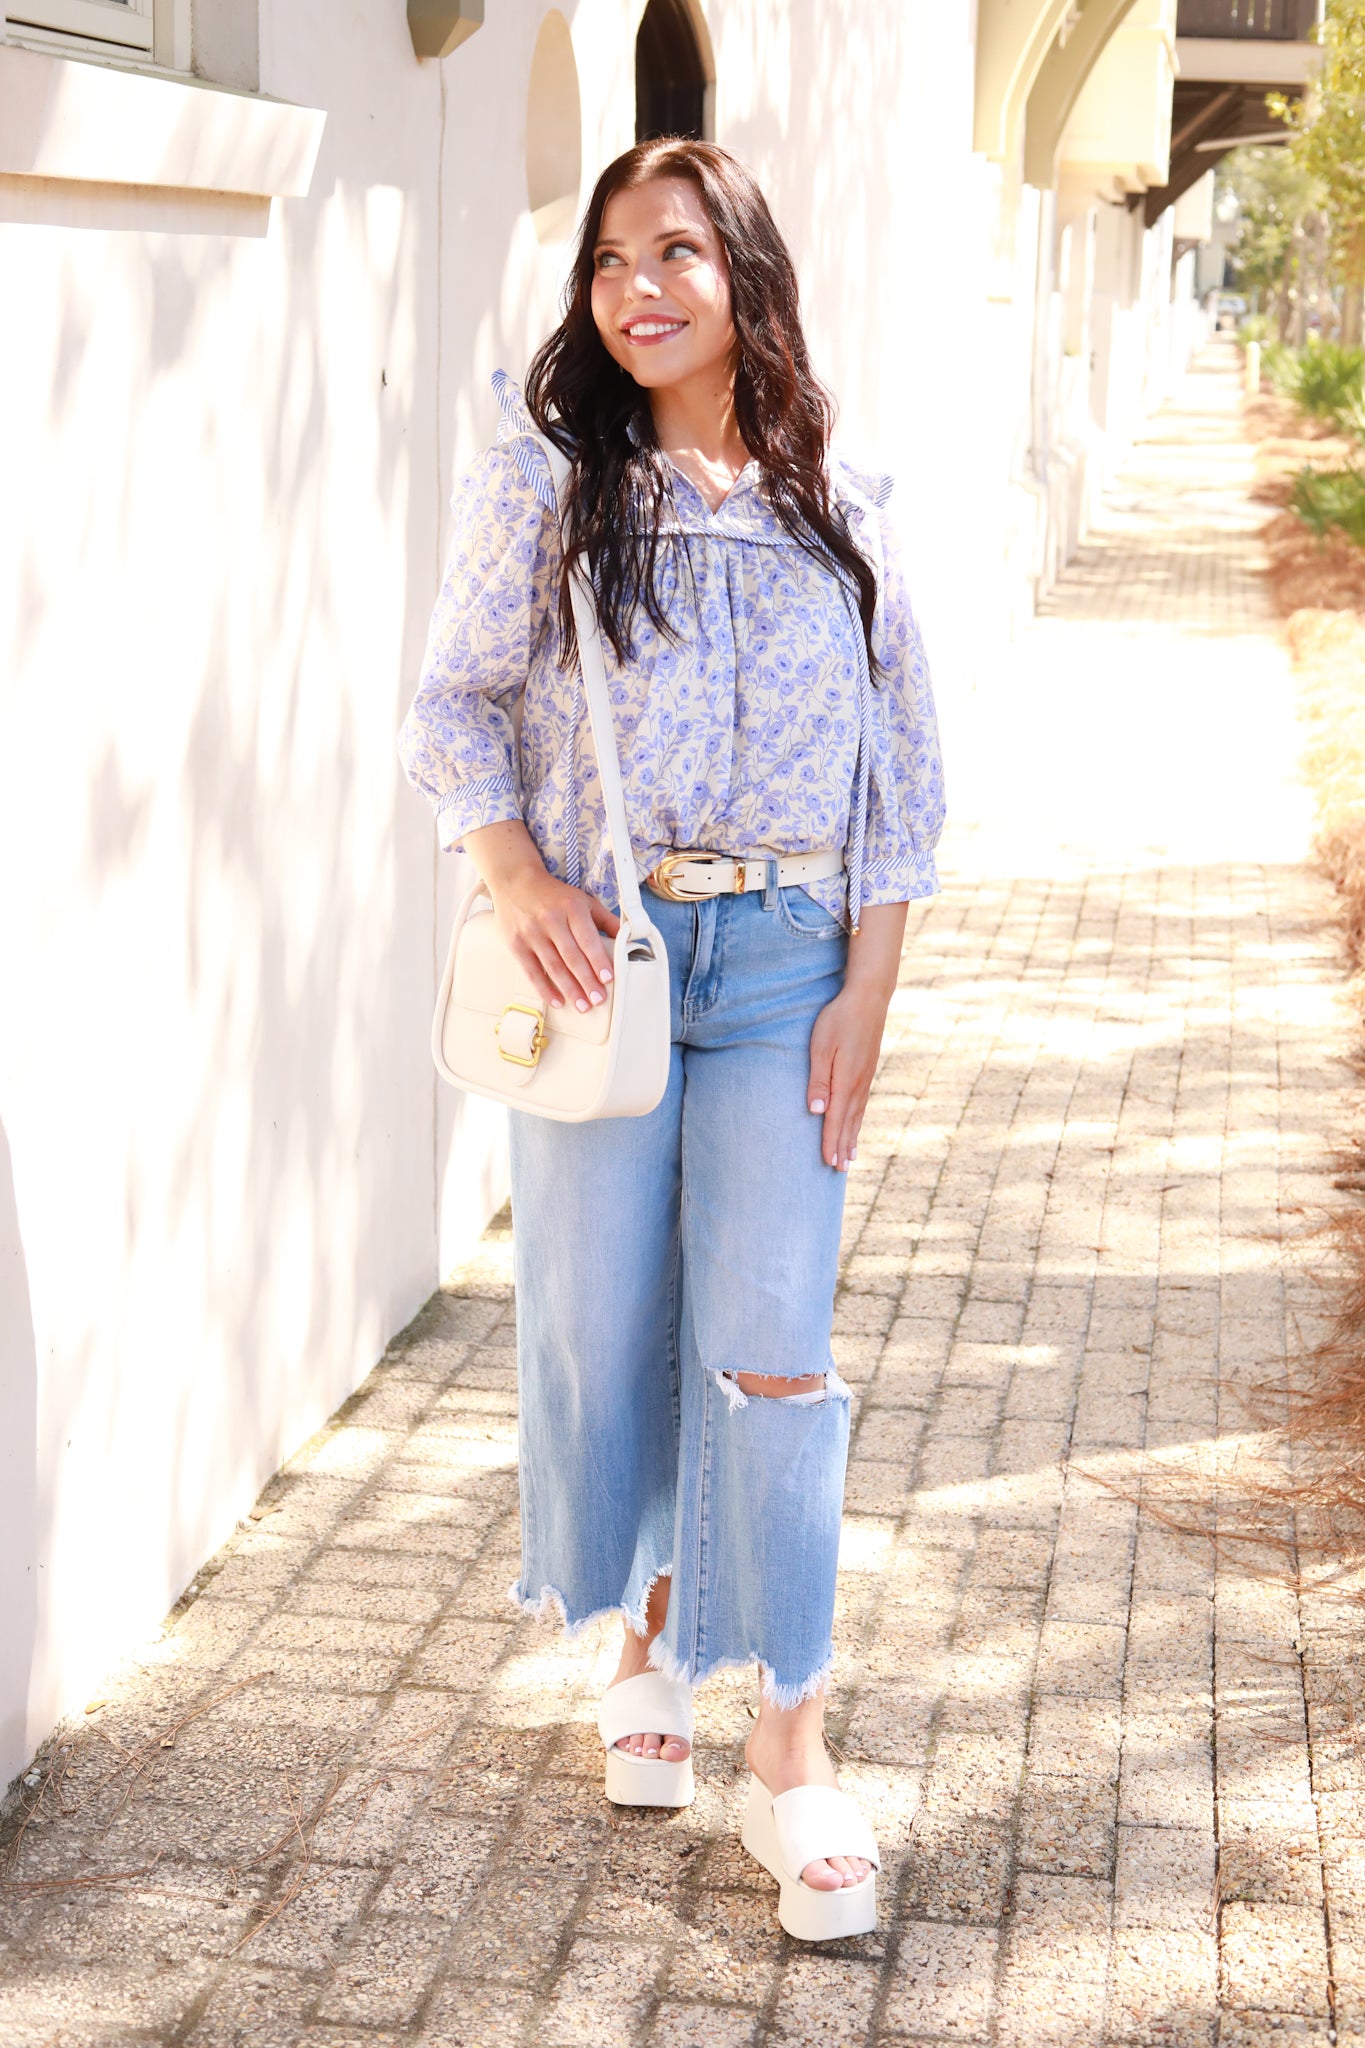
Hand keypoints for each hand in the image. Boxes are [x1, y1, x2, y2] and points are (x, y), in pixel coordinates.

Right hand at [462, 819, 619, 1011]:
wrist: (515, 882)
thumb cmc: (553, 895)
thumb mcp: (583, 900)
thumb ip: (605, 920)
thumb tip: (627, 938)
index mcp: (571, 908)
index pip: (587, 938)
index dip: (598, 960)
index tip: (607, 978)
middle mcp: (550, 920)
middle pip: (571, 956)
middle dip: (586, 981)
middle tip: (597, 999)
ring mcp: (531, 933)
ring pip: (553, 966)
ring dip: (569, 989)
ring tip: (582, 1005)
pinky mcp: (516, 944)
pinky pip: (531, 971)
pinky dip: (545, 988)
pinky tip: (557, 1001)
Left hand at [807, 985, 888, 1171]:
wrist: (869, 997)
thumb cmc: (838, 1019)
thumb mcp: (822, 1047)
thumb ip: (819, 1080)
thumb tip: (817, 1112)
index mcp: (846, 1081)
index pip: (836, 1120)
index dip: (831, 1143)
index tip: (829, 1164)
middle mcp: (859, 1084)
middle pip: (849, 1123)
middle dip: (843, 1147)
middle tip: (839, 1171)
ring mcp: (866, 1077)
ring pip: (858, 1115)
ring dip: (852, 1137)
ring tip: (850, 1158)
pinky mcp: (868, 1070)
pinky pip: (862, 1103)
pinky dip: (858, 1120)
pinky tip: (856, 1125)